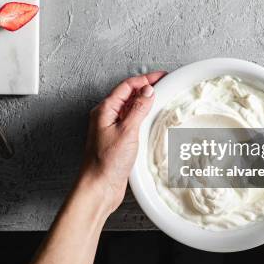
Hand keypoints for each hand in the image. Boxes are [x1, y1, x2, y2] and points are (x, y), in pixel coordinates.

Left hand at [80, 71, 166, 214]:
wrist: (99, 187)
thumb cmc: (106, 162)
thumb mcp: (127, 132)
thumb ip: (138, 109)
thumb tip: (148, 91)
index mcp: (105, 110)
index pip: (127, 86)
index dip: (145, 79)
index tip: (161, 76)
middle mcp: (106, 117)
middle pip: (128, 95)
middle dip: (146, 88)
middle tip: (164, 84)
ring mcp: (111, 129)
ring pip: (130, 108)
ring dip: (145, 101)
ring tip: (161, 98)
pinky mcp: (117, 140)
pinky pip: (131, 121)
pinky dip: (143, 116)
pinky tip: (152, 119)